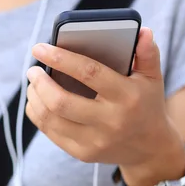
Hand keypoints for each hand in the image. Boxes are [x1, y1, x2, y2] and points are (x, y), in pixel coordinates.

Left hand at [26, 28, 184, 185]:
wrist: (151, 149)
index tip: (39, 48)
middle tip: (32, 70)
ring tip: (33, 84)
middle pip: (61, 102)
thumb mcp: (153, 78)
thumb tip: (142, 31)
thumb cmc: (146, 104)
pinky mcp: (83, 154)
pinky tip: (36, 101)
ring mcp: (95, 141)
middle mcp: (110, 121)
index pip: (89, 73)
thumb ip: (147, 54)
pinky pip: (50, 133)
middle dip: (39, 83)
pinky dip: (37, 114)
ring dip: (35, 98)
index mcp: (127, 97)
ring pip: (51, 119)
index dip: (61, 58)